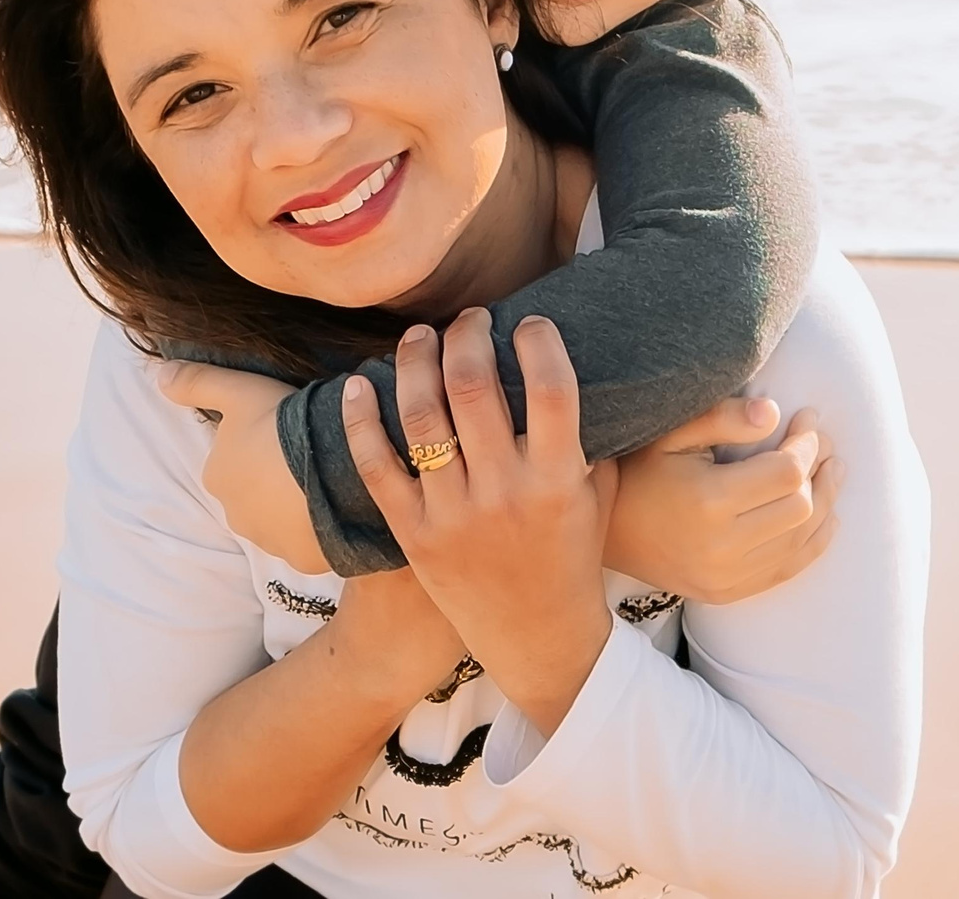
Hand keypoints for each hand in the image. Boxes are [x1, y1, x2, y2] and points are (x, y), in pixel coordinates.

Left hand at [156, 361, 327, 574]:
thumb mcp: (238, 390)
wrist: (334, 466)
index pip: (233, 462)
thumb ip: (197, 383)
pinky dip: (315, 528)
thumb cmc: (281, 424)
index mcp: (217, 477)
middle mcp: (235, 515)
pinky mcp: (300, 559)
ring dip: (294, 506)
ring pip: (279, 520)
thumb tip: (160, 376)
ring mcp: (269, 541)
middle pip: (253, 494)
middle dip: (273, 482)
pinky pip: (306, 541)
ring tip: (323, 482)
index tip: (284, 435)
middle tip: (305, 458)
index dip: (259, 446)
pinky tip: (333, 508)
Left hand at [343, 310, 611, 736]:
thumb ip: (592, 436)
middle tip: (468, 319)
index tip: (530, 321)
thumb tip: (577, 365)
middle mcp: (504, 493)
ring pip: (421, 417)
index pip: (551, 388)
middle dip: (467, 336)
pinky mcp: (414, 535)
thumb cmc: (573, 558)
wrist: (537, 640)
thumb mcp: (599, 495)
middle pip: (474, 387)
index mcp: (558, 480)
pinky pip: (377, 467)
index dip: (538, 341)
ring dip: (415, 362)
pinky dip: (362, 421)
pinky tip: (359, 385)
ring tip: (418, 338)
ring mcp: (453, 515)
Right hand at [608, 398, 839, 603]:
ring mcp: (727, 577)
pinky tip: (825, 514)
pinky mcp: (729, 593)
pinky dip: (815, 540)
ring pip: (803, 539)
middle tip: (822, 443)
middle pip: (802, 507)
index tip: (808, 418)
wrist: (608, 533)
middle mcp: (722, 546)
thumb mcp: (672, 432)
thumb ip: (723, 416)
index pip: (787, 472)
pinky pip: (788, 568)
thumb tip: (774, 411)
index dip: (807, 442)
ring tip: (832, 470)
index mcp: (709, 500)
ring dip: (826, 502)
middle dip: (820, 469)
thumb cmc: (641, 471)